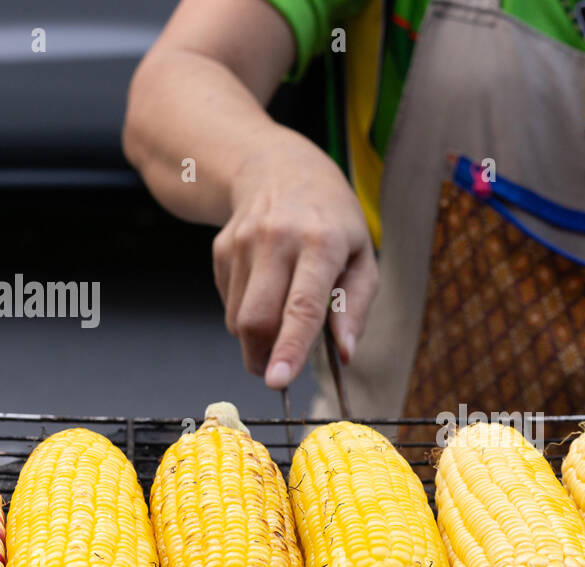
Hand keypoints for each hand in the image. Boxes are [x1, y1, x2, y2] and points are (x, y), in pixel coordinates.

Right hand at [213, 138, 376, 387]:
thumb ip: (355, 308)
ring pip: (238, 318)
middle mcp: (277, 240)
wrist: (278, 167)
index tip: (278, 381)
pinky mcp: (222, 249)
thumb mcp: (362, 257)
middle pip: (257, 319)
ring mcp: (243, 242)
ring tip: (280, 321)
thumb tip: (345, 353)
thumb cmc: (332, 220)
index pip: (302, 306)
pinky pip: (229, 303)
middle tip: (278, 373)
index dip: (290, 348)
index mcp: (321, 243)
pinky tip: (266, 290)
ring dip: (256, 339)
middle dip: (263, 357)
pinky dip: (247, 313)